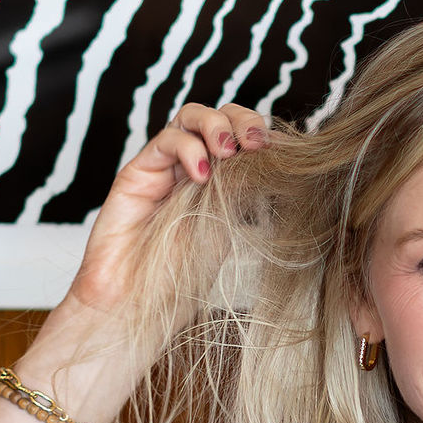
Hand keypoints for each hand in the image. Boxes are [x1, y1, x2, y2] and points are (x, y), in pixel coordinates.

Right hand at [11, 100, 269, 415]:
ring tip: (229, 150)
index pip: (243, 138)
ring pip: (191, 117)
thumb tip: (285, 161)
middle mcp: (193, 168)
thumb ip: (250, 193)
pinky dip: (188, 148)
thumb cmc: (182, 279)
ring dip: (216, 124)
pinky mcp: (138, 172)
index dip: (263, 134)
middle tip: (257, 143)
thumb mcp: (232, 230)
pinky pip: (165, 140)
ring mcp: (165, 168)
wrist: (138, 305)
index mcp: (222, 182)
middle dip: (242, 120)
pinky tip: (201, 174)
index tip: (283, 151)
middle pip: (220, 117)